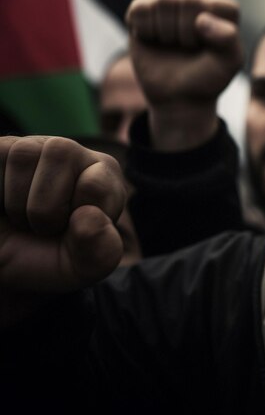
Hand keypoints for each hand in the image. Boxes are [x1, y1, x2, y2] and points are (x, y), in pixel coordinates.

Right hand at [0, 136, 124, 296]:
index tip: (73, 232)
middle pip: (63, 153)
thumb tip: (89, 217)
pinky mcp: (0, 149)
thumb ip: (101, 252)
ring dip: (17, 202)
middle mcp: (73, 154)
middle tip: (42, 226)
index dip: (79, 219)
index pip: (97, 185)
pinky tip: (1, 202)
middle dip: (46, 210)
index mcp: (103, 175)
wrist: (0, 267)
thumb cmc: (45, 257)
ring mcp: (34, 148)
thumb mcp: (81, 267)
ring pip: (26, 154)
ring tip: (21, 216)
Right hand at [126, 0, 242, 149]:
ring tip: (171, 44)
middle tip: (187, 48)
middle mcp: (196, 2)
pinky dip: (144, 28)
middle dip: (186, 33)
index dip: (211, 31)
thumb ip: (229, 39)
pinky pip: (140, 8)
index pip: (217, 5)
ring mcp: (170, 4)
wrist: (177, 97)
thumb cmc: (206, 78)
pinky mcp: (145, 11)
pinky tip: (151, 39)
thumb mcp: (228, 63)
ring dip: (165, 31)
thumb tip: (201, 19)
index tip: (209, 48)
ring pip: (163, 1)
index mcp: (222, 10)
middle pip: (188, 1)